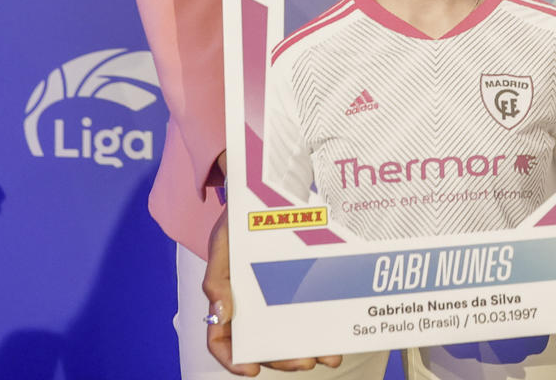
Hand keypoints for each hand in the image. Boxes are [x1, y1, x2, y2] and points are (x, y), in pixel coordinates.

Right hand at [203, 207, 342, 374]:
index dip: (233, 361)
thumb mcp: (221, 244)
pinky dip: (322, 326)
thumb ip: (217, 279)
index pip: (221, 340)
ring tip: (330, 356)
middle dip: (284, 359)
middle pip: (262, 344)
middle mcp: (251, 306)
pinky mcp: (299, 287)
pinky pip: (309, 312)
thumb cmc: (237, 222)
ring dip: (308, 350)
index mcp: (226, 301)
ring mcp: (276, 298)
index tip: (251, 370)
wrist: (266, 194)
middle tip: (307, 362)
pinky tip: (339, 333)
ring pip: (289, 334)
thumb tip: (221, 314)